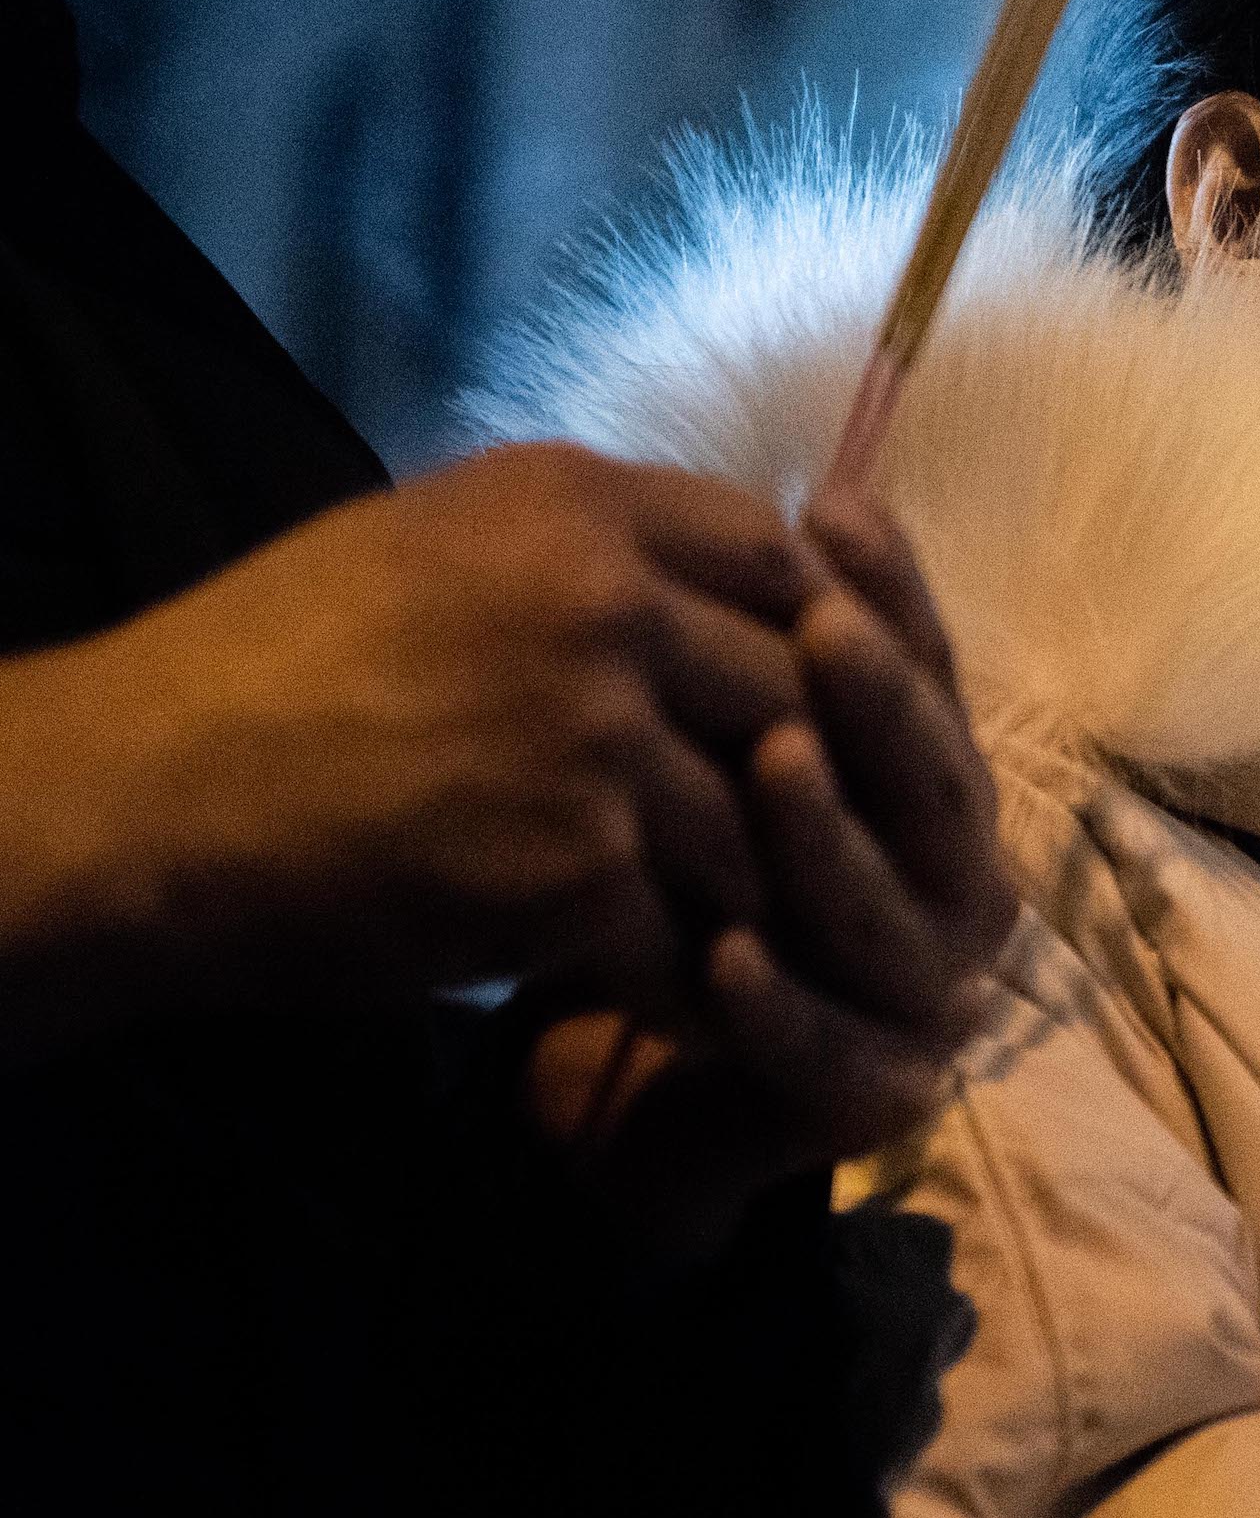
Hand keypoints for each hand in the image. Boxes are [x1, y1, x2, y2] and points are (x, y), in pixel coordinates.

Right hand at [0, 444, 850, 1054]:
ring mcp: (595, 735)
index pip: (785, 560)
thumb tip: (725, 572)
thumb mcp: (439, 544)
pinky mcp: (572, 866)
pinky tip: (720, 1009)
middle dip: (831, 776)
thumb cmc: (274, 667)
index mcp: (579, 507)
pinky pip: (697, 935)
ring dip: (781, 891)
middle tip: (858, 841)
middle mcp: (606, 604)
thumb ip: (591, 551)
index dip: (825, 636)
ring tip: (804, 938)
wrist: (143, 796)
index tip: (829, 703)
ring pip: (767, 824)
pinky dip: (714, 983)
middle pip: (806, 689)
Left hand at [527, 487, 1016, 1261]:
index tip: (830, 512)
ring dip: (834, 841)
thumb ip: (762, 645)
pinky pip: (831, 1050)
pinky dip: (781, 1005)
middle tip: (818, 628)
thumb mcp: (716, 747)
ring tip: (771, 767)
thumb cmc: (680, 884)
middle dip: (881, 707)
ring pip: (891, 913)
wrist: (634, 1091)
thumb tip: (797, 484)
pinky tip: (721, 954)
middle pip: (937, 789)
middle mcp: (961, 891)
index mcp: (939, 795)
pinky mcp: (875, 1103)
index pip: (936, 677)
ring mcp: (930, 1001)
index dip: (895, 594)